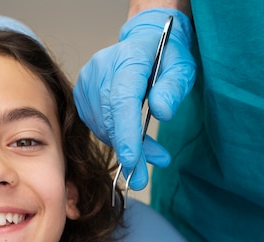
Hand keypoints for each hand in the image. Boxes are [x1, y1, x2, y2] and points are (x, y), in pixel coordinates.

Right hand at [73, 8, 195, 188]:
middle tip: (141, 179)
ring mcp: (87, 81)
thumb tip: (162, 113)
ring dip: (122, 146)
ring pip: (101, 126)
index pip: (122, 99)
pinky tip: (132, 143)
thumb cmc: (166, 55)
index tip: (131, 160)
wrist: (144, 41)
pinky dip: (114, 138)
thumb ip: (173, 89)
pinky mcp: (81, 93)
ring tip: (147, 157)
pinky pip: (96, 124)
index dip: (126, 132)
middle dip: (126, 150)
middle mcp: (101, 69)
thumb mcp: (182, 68)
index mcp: (128, 59)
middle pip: (110, 117)